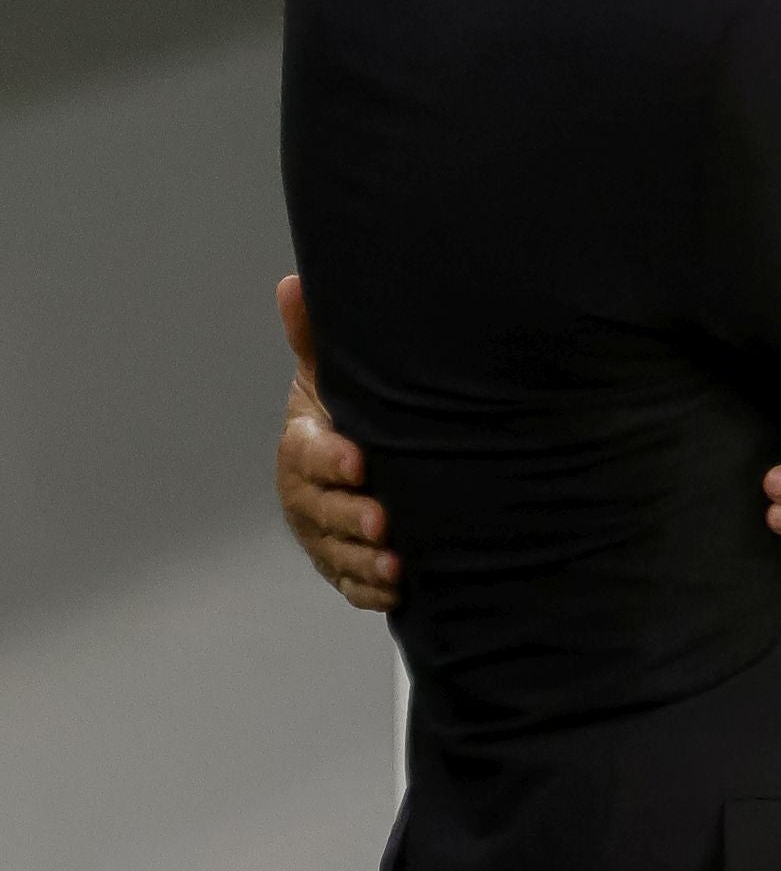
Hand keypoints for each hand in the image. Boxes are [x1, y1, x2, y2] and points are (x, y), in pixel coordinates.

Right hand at [276, 275, 399, 610]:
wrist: (356, 460)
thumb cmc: (343, 409)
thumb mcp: (328, 374)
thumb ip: (312, 337)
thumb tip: (293, 282)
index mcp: (303, 445)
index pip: (308, 453)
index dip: (330, 459)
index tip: (358, 460)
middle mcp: (307, 494)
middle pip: (320, 511)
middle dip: (349, 517)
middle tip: (381, 519)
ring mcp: (322, 533)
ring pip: (336, 552)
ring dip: (363, 560)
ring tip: (394, 561)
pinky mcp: (343, 562)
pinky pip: (351, 582)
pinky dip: (370, 588)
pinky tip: (396, 587)